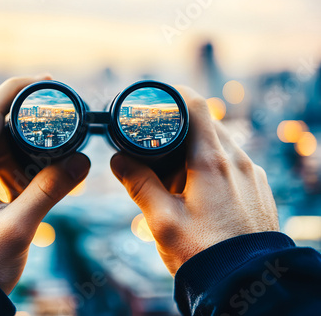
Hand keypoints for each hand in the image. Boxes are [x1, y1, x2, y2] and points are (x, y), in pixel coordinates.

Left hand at [0, 75, 90, 292]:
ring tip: (51, 166)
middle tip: (60, 127)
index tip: (45, 83)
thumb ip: (50, 191)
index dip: (17, 89)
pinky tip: (30, 189)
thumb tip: (82, 161)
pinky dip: (12, 172)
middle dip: (27, 125)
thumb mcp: (19, 229)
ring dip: (22, 153)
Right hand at [110, 86, 278, 275]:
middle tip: (157, 152)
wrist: (245, 283)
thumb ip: (138, 184)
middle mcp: (237, 161)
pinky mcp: (259, 189)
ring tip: (175, 181)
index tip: (158, 98)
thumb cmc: (202, 252)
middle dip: (180, 131)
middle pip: (207, 125)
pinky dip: (213, 167)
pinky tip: (200, 194)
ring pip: (220, 145)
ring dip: (196, 151)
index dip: (175, 94)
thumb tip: (118, 160)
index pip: (196, 105)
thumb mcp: (161, 219)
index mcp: (211, 161)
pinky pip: (233, 165)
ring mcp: (252, 175)